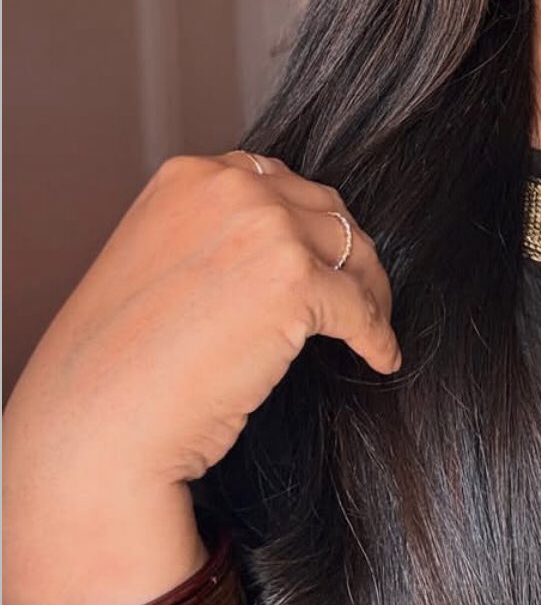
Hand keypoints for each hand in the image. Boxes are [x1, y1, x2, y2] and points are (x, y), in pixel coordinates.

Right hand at [4, 151, 400, 493]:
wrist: (95, 427)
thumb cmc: (116, 367)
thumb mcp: (154, 263)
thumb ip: (209, 235)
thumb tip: (276, 247)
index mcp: (189, 177)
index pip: (275, 184)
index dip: (306, 224)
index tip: (322, 255)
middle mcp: (229, 187)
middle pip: (323, 211)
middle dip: (345, 254)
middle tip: (360, 294)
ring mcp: (266, 228)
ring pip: (353, 253)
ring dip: (368, 292)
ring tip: (372, 325)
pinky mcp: (296, 282)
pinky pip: (361, 308)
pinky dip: (377, 336)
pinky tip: (381, 358)